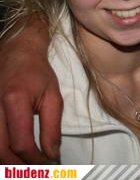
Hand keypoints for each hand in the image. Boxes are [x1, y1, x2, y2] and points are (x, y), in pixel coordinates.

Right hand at [0, 18, 61, 163]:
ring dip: (8, 162)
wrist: (17, 51)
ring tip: (26, 165)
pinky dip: (1, 150)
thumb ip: (52, 128)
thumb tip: (52, 155)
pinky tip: (14, 155)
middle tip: (37, 170)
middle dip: (19, 167)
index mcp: (14, 101)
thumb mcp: (53, 97)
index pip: (22, 143)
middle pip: (0, 152)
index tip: (50, 164)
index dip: (36, 159)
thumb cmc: (37, 73)